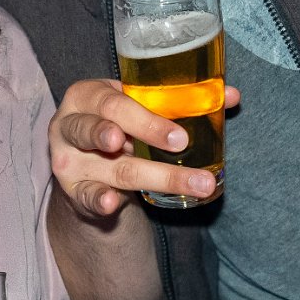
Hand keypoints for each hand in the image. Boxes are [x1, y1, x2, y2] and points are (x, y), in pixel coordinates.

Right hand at [49, 78, 236, 218]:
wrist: (86, 164)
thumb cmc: (117, 126)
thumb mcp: (137, 109)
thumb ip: (177, 101)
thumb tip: (231, 96)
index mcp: (86, 96)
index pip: (113, 103)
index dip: (146, 118)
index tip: (180, 135)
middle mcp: (69, 126)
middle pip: (104, 130)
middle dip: (146, 135)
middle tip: (182, 145)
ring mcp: (68, 161)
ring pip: (113, 169)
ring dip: (156, 177)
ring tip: (187, 183)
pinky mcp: (73, 191)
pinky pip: (87, 197)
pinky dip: (100, 201)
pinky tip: (113, 203)